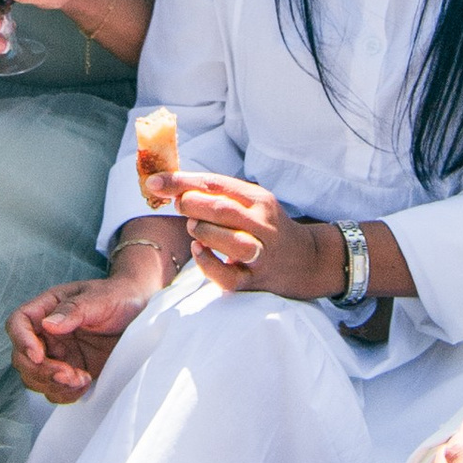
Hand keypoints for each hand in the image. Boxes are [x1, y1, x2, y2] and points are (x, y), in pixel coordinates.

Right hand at [7, 270, 157, 403]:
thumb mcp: (100, 298)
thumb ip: (74, 310)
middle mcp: (46, 334)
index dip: (21, 341)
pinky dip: (66, 393)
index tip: (38, 355)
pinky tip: (85, 384)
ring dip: (53, 385)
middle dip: (41, 371)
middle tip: (67, 374)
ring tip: (81, 379)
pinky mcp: (71, 372)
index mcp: (47, 309)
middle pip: (22, 358)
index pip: (18, 323)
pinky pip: (55, 390)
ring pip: (35, 378)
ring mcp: (58, 355)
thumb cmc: (118, 296)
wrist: (141, 312)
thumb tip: (48, 324)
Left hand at [160, 168, 332, 298]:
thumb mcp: (251, 203)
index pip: (216, 184)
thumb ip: (217, 195)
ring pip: (231, 241)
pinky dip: (209, 264)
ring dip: (203, 232)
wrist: (308, 260)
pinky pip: (229, 276)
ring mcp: (262, 253)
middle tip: (178, 206)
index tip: (155, 181)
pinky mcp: (257, 281)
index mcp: (258, 199)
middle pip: (222, 210)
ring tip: (194, 229)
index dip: (182, 181)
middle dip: (191, 205)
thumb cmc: (266, 228)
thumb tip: (172, 188)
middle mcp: (263, 223)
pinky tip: (199, 252)